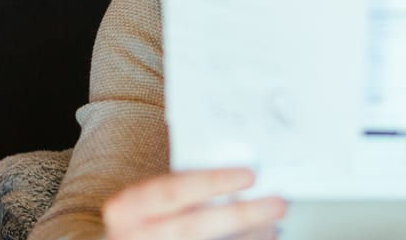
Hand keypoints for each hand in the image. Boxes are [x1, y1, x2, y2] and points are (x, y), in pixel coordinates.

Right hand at [102, 167, 286, 239]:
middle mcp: (136, 234)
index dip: (214, 181)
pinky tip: (260, 239)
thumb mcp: (149, 198)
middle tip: (277, 204)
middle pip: (195, 225)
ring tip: (273, 226)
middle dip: (241, 215)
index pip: (175, 190)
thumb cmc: (142, 217)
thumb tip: (235, 171)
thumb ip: (181, 186)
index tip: (250, 175)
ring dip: (248, 238)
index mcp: (128, 206)